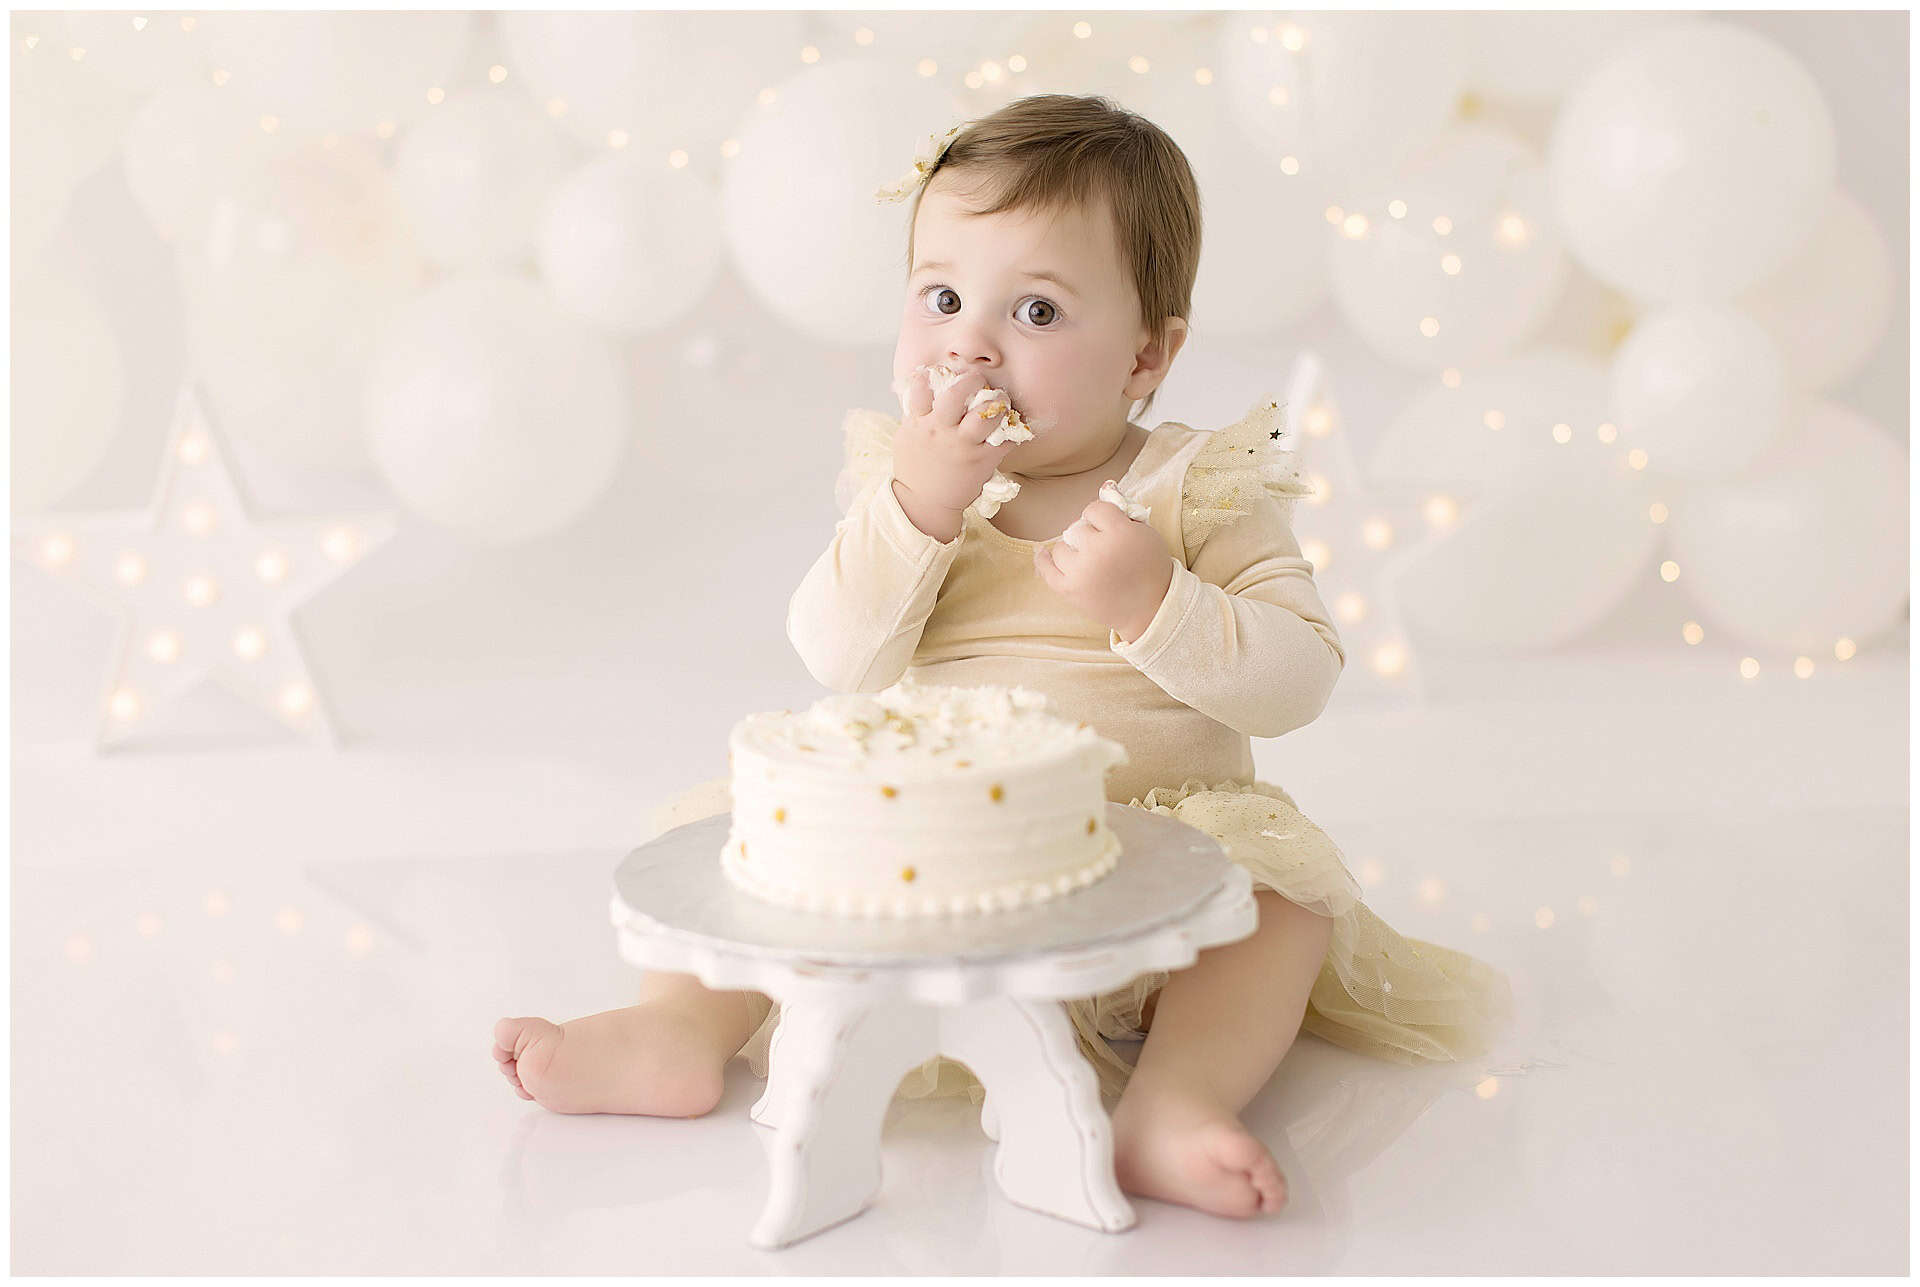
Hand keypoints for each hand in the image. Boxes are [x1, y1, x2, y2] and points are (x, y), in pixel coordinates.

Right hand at [890, 364, 1019, 515]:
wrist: (923, 503)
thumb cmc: (915, 470)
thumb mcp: (907, 438)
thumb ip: (916, 416)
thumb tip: (922, 395)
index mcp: (919, 423)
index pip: (921, 387)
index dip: (933, 374)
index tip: (945, 373)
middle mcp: (940, 430)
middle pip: (958, 394)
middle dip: (973, 380)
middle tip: (980, 380)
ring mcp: (961, 445)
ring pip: (986, 414)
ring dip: (998, 404)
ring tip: (1001, 403)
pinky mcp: (980, 460)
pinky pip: (1003, 440)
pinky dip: (1011, 434)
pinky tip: (1009, 431)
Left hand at [1032, 486, 1174, 642]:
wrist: (1151, 609)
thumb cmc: (1150, 567)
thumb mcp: (1145, 533)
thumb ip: (1123, 509)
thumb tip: (1105, 484)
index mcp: (1120, 533)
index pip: (1094, 509)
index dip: (1102, 517)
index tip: (1110, 528)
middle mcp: (1097, 551)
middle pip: (1077, 527)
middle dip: (1089, 535)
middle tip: (1103, 550)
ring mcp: (1080, 572)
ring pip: (1060, 547)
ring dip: (1072, 550)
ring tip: (1089, 561)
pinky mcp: (1069, 590)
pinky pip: (1045, 569)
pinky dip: (1042, 559)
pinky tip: (1043, 553)